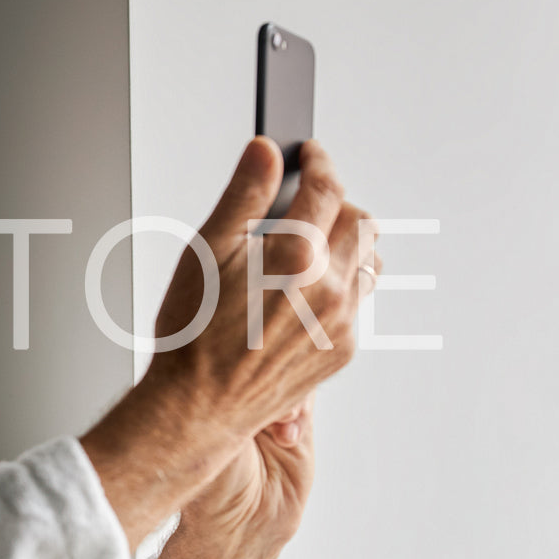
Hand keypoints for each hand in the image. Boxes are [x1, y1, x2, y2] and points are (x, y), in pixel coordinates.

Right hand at [82, 136, 381, 551]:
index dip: (319, 162)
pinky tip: (298, 295)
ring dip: (343, 247)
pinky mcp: (342, 350)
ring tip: (302, 253)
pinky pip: (357, 304)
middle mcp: (331, 287)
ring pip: (366, 264)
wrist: (197, 406)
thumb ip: (244, 195)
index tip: (310, 155)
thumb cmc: (193, 334)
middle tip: (303, 207)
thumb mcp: (207, 251)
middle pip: (361, 223)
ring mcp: (342, 322)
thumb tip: (263, 153)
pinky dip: (338, 287)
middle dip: (336, 205)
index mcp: (298, 255)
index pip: (328, 188)